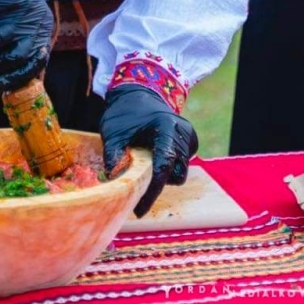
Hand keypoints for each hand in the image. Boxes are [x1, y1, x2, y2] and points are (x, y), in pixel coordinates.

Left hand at [99, 84, 198, 216]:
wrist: (138, 94)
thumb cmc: (124, 114)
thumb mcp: (113, 133)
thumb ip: (113, 157)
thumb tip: (115, 184)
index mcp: (166, 127)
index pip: (163, 167)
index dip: (152, 192)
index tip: (138, 209)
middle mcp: (183, 131)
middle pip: (176, 172)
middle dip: (158, 183)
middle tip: (138, 182)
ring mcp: (189, 135)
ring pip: (181, 170)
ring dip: (164, 174)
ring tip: (144, 163)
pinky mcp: (191, 139)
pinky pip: (183, 164)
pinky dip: (170, 167)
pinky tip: (154, 156)